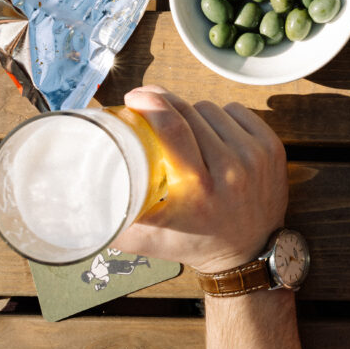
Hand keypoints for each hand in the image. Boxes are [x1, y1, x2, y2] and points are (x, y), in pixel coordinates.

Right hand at [112, 85, 287, 273]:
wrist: (251, 251)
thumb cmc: (196, 243)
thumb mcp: (150, 240)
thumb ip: (115, 220)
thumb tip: (76, 193)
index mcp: (200, 188)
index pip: (173, 130)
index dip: (151, 104)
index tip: (135, 96)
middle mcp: (232, 169)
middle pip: (191, 113)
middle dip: (166, 104)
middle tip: (151, 107)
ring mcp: (256, 156)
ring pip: (212, 109)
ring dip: (194, 113)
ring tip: (185, 131)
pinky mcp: (273, 147)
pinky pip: (237, 111)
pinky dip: (221, 116)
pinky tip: (213, 133)